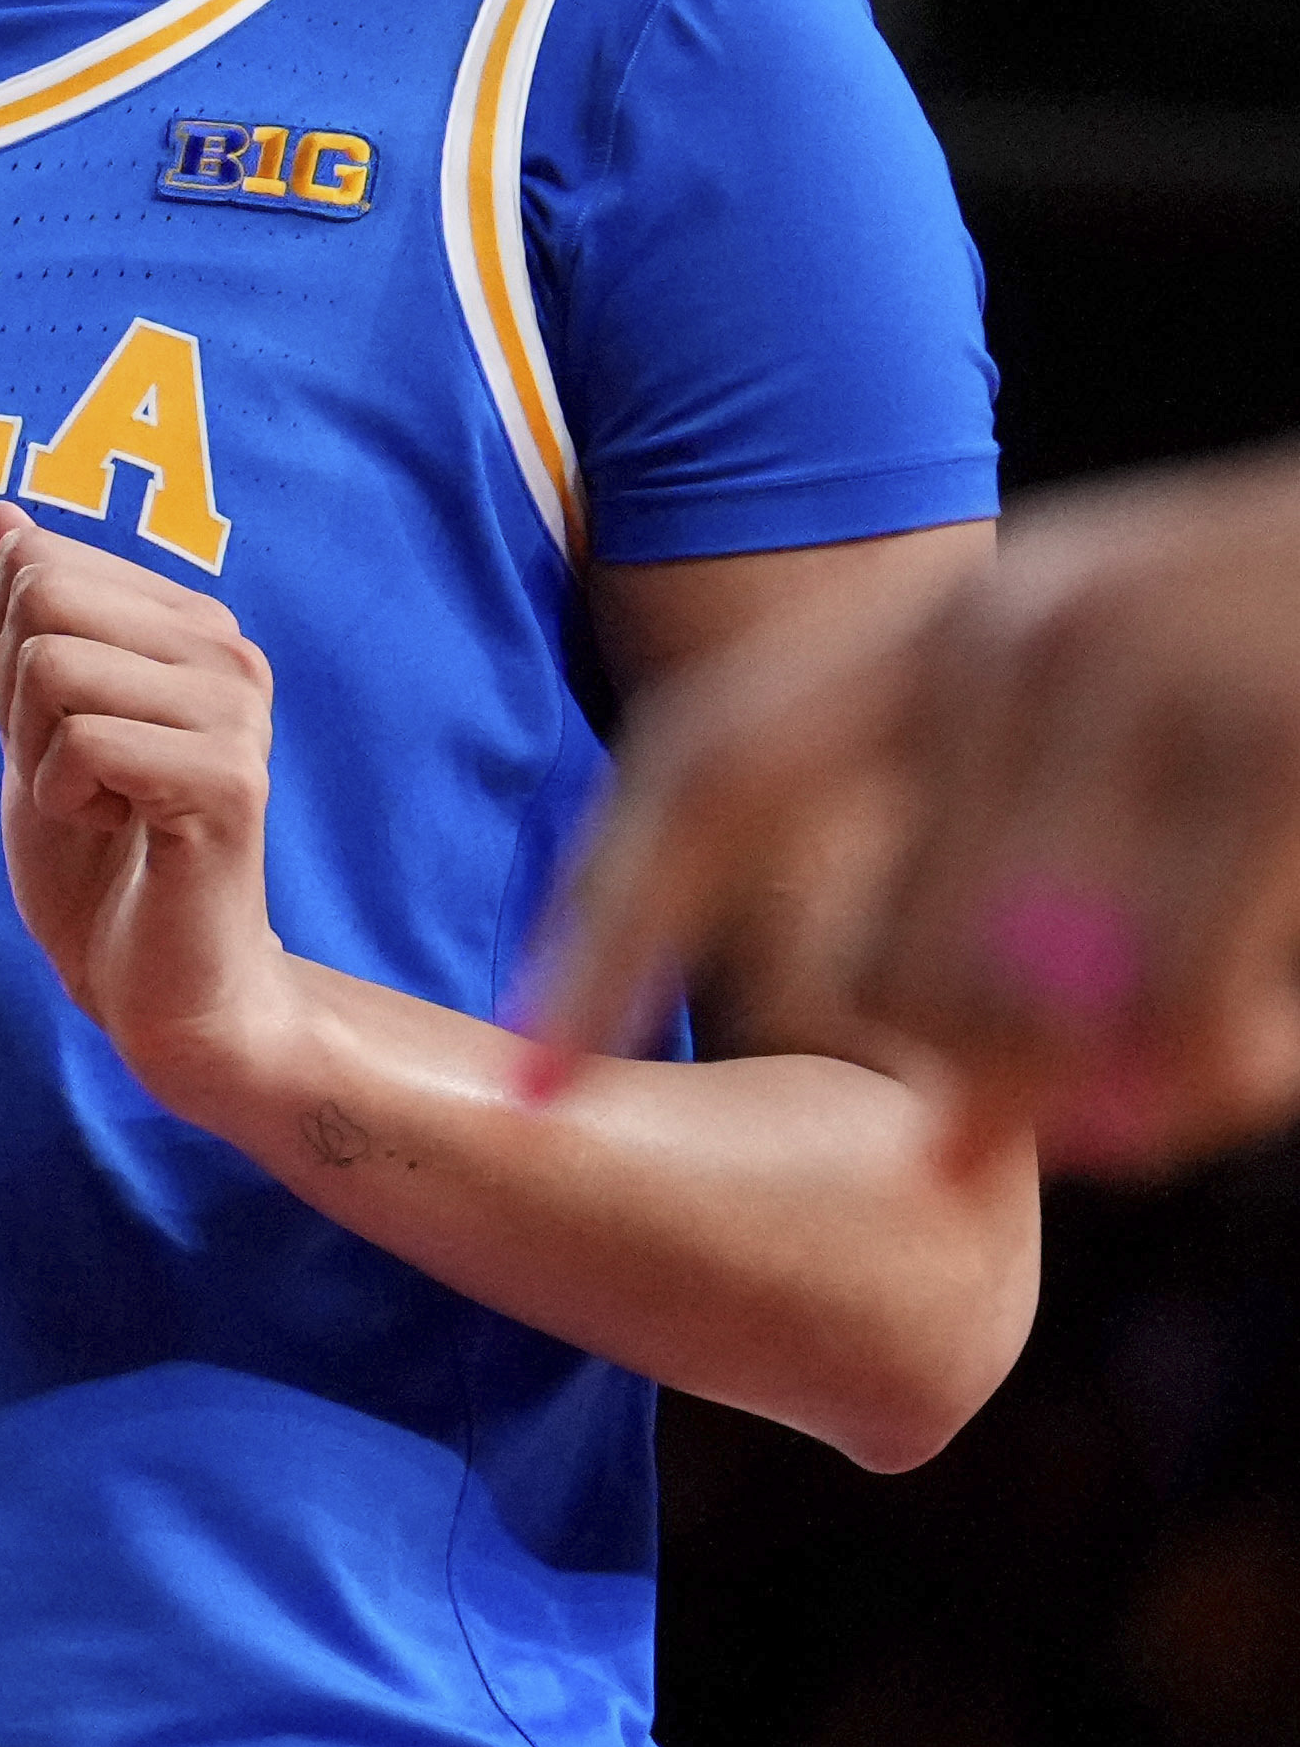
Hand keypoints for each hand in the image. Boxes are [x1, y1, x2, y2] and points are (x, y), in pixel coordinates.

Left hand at [0, 500, 300, 1109]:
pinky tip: (114, 829)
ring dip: (36, 752)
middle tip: (66, 769)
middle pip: (41, 597)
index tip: (48, 728)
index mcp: (185, 623)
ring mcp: (235, 712)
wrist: (158, 985)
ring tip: (93, 801)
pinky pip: (83, 742)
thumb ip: (21, 617)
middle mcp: (225, 651)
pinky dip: (60, 796)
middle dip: (12, 695)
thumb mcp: (30, 721)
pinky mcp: (228, 780)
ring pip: (54, 666)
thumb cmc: (94, 856)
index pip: (35, 561)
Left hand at [536, 446, 1299, 1175]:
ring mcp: (1153, 694)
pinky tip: (1258, 1060)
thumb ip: (984, 806)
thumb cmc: (1289, 630)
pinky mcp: (1277, 760)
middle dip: (913, 1076)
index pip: (705, 774)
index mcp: (946, 618)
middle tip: (974, 1129)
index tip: (524, 1077)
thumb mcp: (1107, 650)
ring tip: (1162, 1089)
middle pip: (876, 955)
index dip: (605, 929)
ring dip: (1077, 1098)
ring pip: (1020, 1009)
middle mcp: (1018, 639)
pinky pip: (1180, 1013)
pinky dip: (1206, 1080)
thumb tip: (914, 1070)